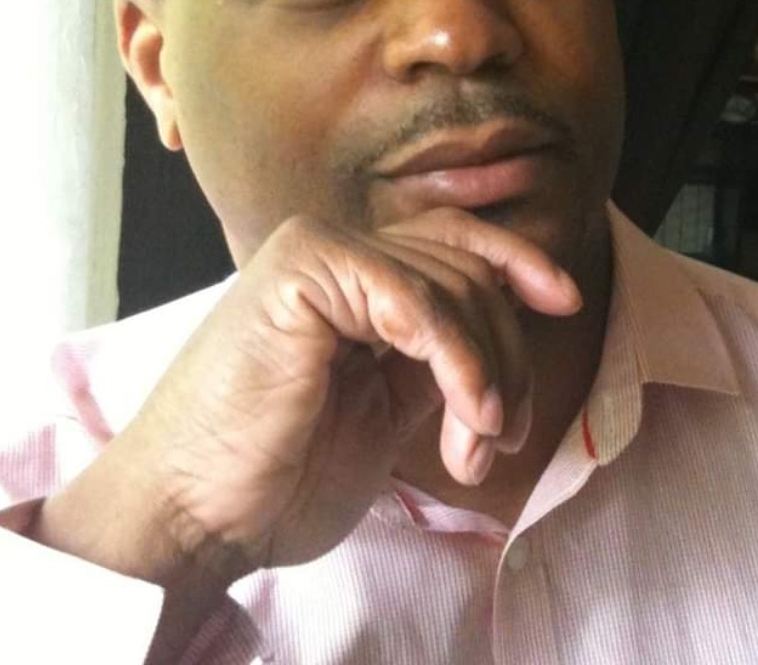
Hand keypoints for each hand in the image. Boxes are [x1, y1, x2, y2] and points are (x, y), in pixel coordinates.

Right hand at [32, 209, 578, 608]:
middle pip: (464, 268)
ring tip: (474, 444)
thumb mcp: (383, 409)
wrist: (193, 514)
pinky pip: (414, 301)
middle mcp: (333, 250)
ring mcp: (314, 254)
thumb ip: (431, 360)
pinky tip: (466, 413)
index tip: (564, 302)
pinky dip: (458, 358)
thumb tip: (504, 341)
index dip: (516, 263)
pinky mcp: (301, 273)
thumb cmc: (277, 473)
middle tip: (495, 434)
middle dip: (505, 354)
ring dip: (486, 372)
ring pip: (450, 284)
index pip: (452, 243)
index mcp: (348, 277)